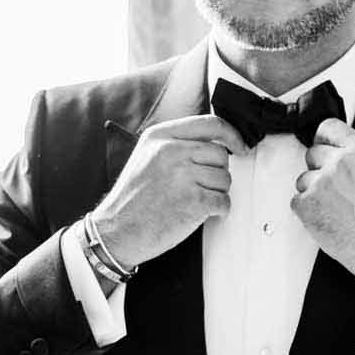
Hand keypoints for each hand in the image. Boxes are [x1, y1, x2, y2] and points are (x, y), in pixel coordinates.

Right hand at [92, 114, 246, 268]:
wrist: (116, 231)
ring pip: (225, 179)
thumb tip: (214, 144)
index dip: (231, 135)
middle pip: (221, 154)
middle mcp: (172, 152)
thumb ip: (176, 145)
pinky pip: (224, 202)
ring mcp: (184, 176)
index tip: (239, 146)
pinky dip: (219, 210)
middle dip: (217, 173)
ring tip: (193, 200)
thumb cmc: (132, 199)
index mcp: (160, 137)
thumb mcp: (146, 157)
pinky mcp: (194, 200)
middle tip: (200, 187)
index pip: (210, 124)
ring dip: (217, 193)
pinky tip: (202, 213)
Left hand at [292, 119, 354, 286]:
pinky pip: (297, 200)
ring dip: (313, 192)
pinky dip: (308, 211)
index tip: (325, 146)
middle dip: (320, 169)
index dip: (326, 140)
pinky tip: (329, 219)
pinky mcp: (305, 204)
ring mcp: (320, 183)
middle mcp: (339, 163)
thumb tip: (336, 154)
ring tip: (336, 209)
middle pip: (313, 153)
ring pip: (303, 179)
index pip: (329, 127)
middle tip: (336, 190)